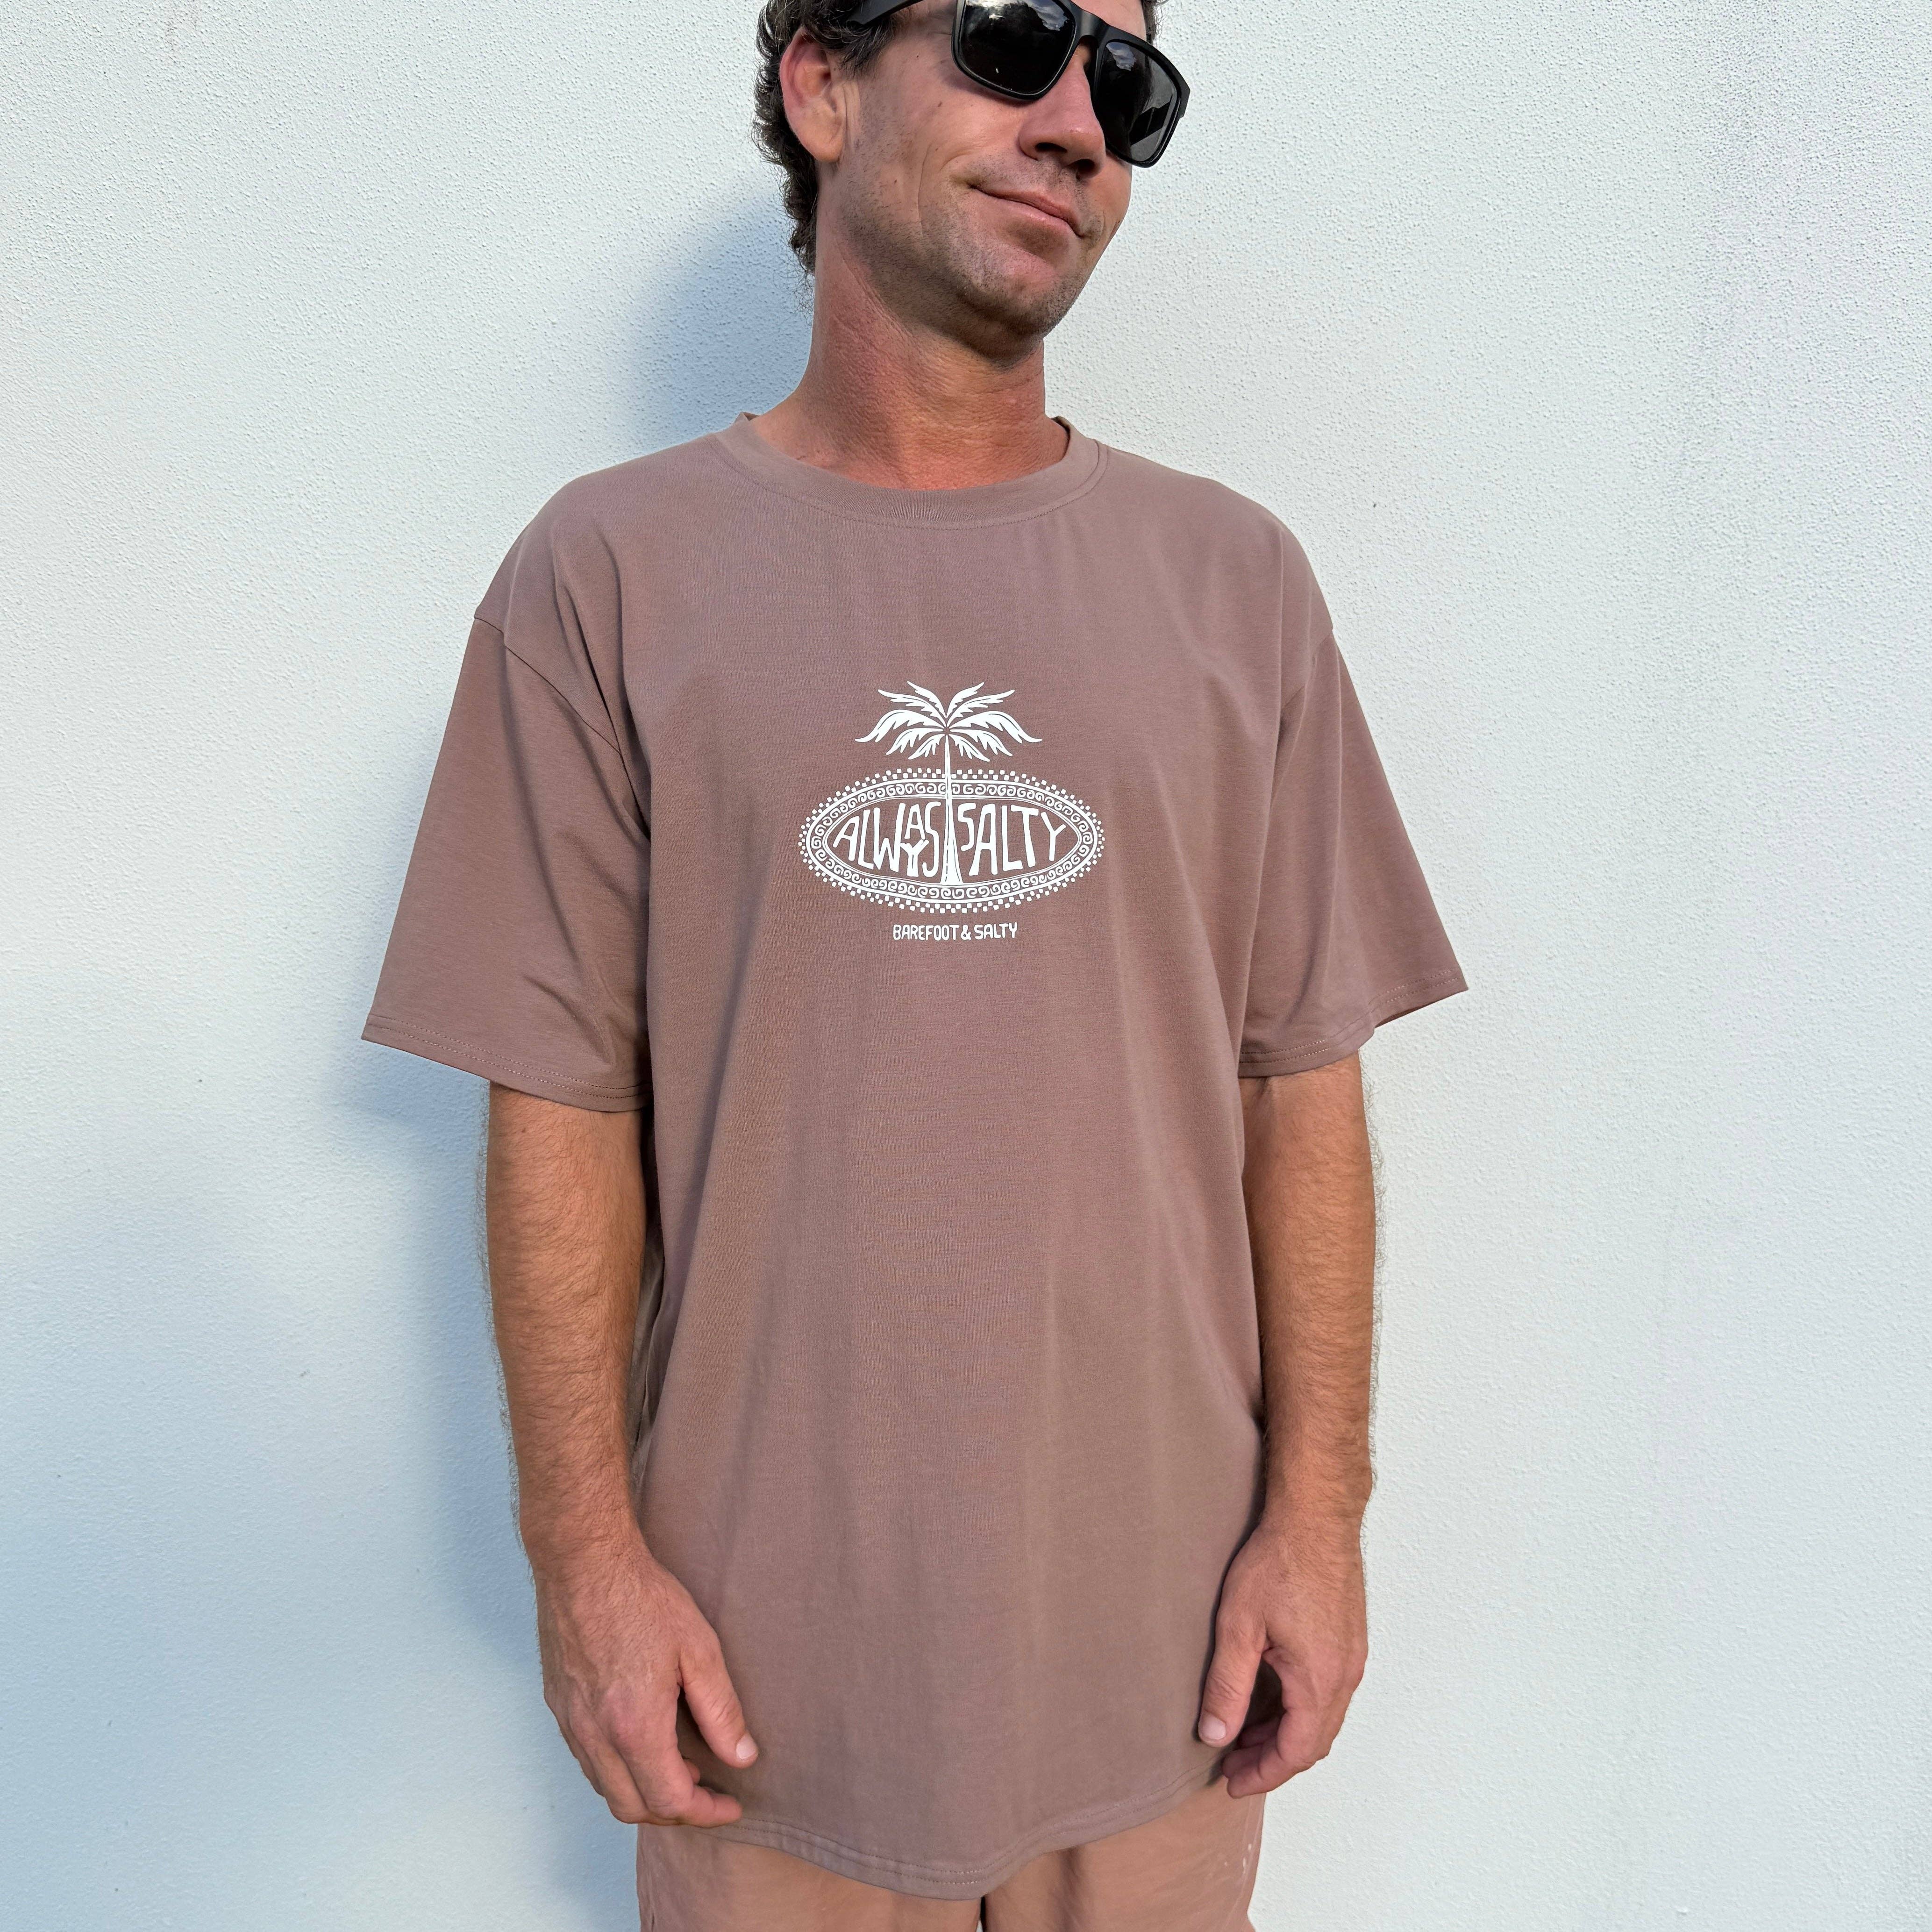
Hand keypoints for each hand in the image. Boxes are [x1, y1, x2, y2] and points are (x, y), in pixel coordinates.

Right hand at [533, 1529, 756, 1826]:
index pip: (670, 1801)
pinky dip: (617, 1769)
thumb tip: (741, 1757)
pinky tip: (641, 1741)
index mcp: (634, 1726)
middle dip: (674, 1811)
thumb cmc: (642, 1598)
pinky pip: (587, 1761)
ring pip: (605, 1789)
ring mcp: (571, 1723)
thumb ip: (721, 1710)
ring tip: (679, 1764)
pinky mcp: (558, 1706)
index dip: (705, 1813)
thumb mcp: (699, 1649)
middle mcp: (595, 1735)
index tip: (730, 1805)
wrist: (583, 1561)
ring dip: (643, 1792)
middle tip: (707, 1790)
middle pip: (633, 1809)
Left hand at [1197, 1515, 1367, 1796]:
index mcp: (1319, 1680)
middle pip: (1313, 1742)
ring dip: (1286, 1734)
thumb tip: (1215, 1736)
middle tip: (1231, 1762)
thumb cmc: (1278, 1562)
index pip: (1295, 1752)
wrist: (1316, 1516)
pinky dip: (1300, 1710)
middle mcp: (1345, 1676)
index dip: (1263, 1774)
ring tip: (1244, 1734)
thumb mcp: (1239, 1626)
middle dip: (1272, 1759)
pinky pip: (1329, 1694)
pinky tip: (1270, 1699)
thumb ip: (1227, 1686)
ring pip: (1323, 1719)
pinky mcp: (1350, 1641)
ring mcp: (1352, 1658)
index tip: (1232, 1782)